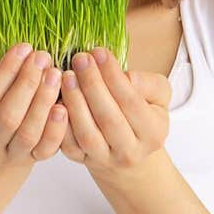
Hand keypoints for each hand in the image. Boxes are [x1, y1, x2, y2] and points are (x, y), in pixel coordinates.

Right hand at [0, 43, 66, 170]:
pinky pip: (47, 148)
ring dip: (44, 101)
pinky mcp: (31, 161)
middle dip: (27, 83)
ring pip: (29, 134)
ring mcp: (8, 159)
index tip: (24, 47)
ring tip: (55, 74)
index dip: (7, 71)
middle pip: (8, 117)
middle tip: (43, 57)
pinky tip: (63, 105)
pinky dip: (57, 128)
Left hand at [58, 47, 171, 177]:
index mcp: (153, 133)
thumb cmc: (142, 115)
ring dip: (74, 102)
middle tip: (80, 59)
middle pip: (108, 118)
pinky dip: (59, 122)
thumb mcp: (158, 97)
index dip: (113, 76)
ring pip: (86, 134)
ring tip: (67, 76)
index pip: (131, 102)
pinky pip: (68, 144)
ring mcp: (104, 159)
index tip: (99, 52)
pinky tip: (56, 98)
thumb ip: (150, 84)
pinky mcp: (82, 161)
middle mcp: (130, 151)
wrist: (127, 151)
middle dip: (92, 85)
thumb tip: (127, 77)